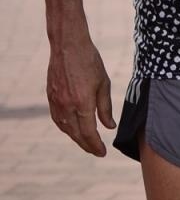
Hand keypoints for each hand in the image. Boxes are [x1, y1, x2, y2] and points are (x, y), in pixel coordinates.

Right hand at [46, 29, 115, 155]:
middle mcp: (67, 106)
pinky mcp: (50, 97)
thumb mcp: (104, 84)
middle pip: (76, 134)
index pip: (89, 132)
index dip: (95, 145)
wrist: (68, 46)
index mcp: (83, 103)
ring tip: (86, 143)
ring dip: (76, 138)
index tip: (102, 152)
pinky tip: (72, 129)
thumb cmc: (90, 62)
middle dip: (87, 145)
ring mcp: (56, 102)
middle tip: (96, 152)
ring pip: (65, 128)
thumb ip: (105, 108)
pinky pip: (57, 119)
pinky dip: (65, 128)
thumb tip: (109, 127)